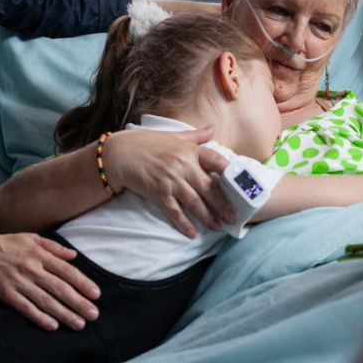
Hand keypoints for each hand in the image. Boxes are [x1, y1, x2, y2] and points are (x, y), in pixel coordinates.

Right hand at [0, 231, 100, 331]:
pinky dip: (40, 317)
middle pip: (60, 288)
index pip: (67, 271)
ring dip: (64, 313)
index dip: (83, 283)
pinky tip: (52, 326)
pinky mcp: (6, 294)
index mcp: (41, 255)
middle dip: (78, 302)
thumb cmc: (7, 244)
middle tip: (93, 314)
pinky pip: (26, 308)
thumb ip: (54, 247)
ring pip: (46, 301)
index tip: (96, 294)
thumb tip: (74, 255)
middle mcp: (32, 269)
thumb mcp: (32, 238)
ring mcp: (19, 282)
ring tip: (79, 324)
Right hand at [105, 126, 234, 237]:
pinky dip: (183, 223)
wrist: (119, 153)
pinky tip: (192, 233)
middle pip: (209, 187)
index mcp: (190, 151)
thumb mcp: (174, 137)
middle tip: (233, 217)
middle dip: (223, 205)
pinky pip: (174, 211)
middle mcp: (183, 165)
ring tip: (217, 227)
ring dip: (207, 217)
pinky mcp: (158, 192)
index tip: (242, 186)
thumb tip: (213, 128)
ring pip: (195, 202)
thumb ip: (197, 136)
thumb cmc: (148, 143)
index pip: (217, 161)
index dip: (231, 173)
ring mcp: (171, 180)